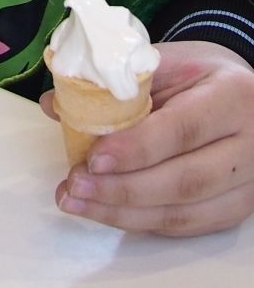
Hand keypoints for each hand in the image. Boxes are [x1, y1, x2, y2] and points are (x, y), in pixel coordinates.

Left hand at [41, 40, 253, 235]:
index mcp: (233, 97)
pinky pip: (185, 226)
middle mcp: (249, 147)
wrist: (246, 96)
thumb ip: (116, 82)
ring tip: (75, 201)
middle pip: (185, 181)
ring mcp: (247, 185)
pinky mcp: (235, 210)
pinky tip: (103, 212)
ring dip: (123, 213)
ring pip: (184, 213)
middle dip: (123, 189)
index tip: (93, 158)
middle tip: (74, 184)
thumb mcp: (167, 62)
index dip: (137, 148)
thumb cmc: (201, 74)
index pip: (184, 129)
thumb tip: (54, 103)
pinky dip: (140, 222)